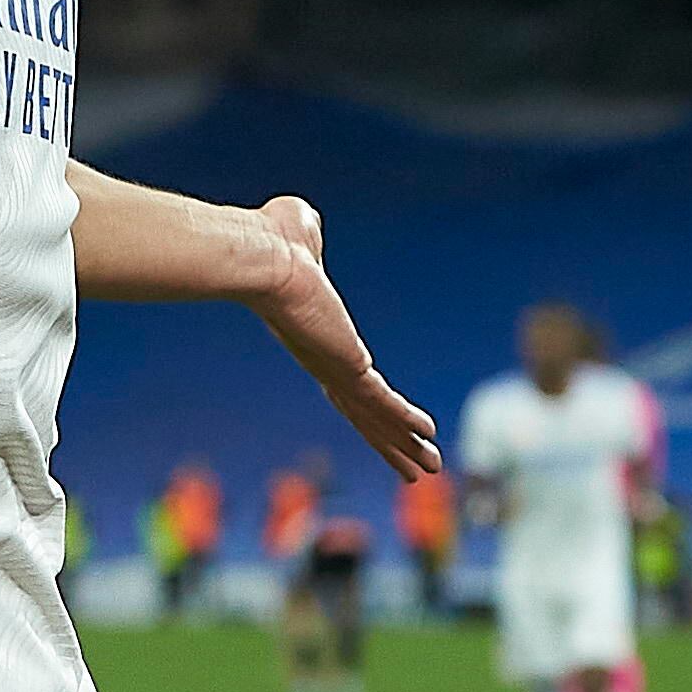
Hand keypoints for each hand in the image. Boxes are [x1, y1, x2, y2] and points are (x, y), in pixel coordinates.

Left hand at [246, 196, 441, 479]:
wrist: (262, 256)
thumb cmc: (270, 239)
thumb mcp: (298, 233)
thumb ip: (307, 235)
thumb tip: (303, 222)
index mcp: (313, 339)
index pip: (344, 381)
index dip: (366, 402)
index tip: (380, 420)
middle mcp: (323, 363)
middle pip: (362, 415)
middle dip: (389, 442)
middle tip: (412, 468)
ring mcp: (335, 370)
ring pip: (375, 418)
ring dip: (404, 445)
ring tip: (429, 469)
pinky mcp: (347, 369)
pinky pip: (383, 402)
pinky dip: (406, 422)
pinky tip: (428, 440)